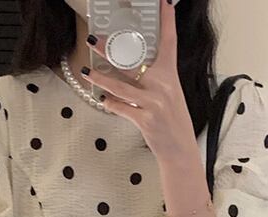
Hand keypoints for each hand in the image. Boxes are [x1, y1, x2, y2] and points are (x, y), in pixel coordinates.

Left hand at [81, 0, 196, 159]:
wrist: (180, 151)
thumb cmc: (174, 123)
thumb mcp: (171, 96)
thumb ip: (155, 80)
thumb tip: (133, 67)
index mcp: (170, 76)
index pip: (169, 41)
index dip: (166, 20)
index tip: (163, 2)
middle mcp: (163, 86)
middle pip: (132, 61)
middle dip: (109, 50)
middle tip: (94, 39)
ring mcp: (154, 103)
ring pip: (120, 86)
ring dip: (100, 78)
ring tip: (88, 71)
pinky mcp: (145, 120)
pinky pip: (121, 108)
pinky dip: (110, 104)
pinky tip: (103, 100)